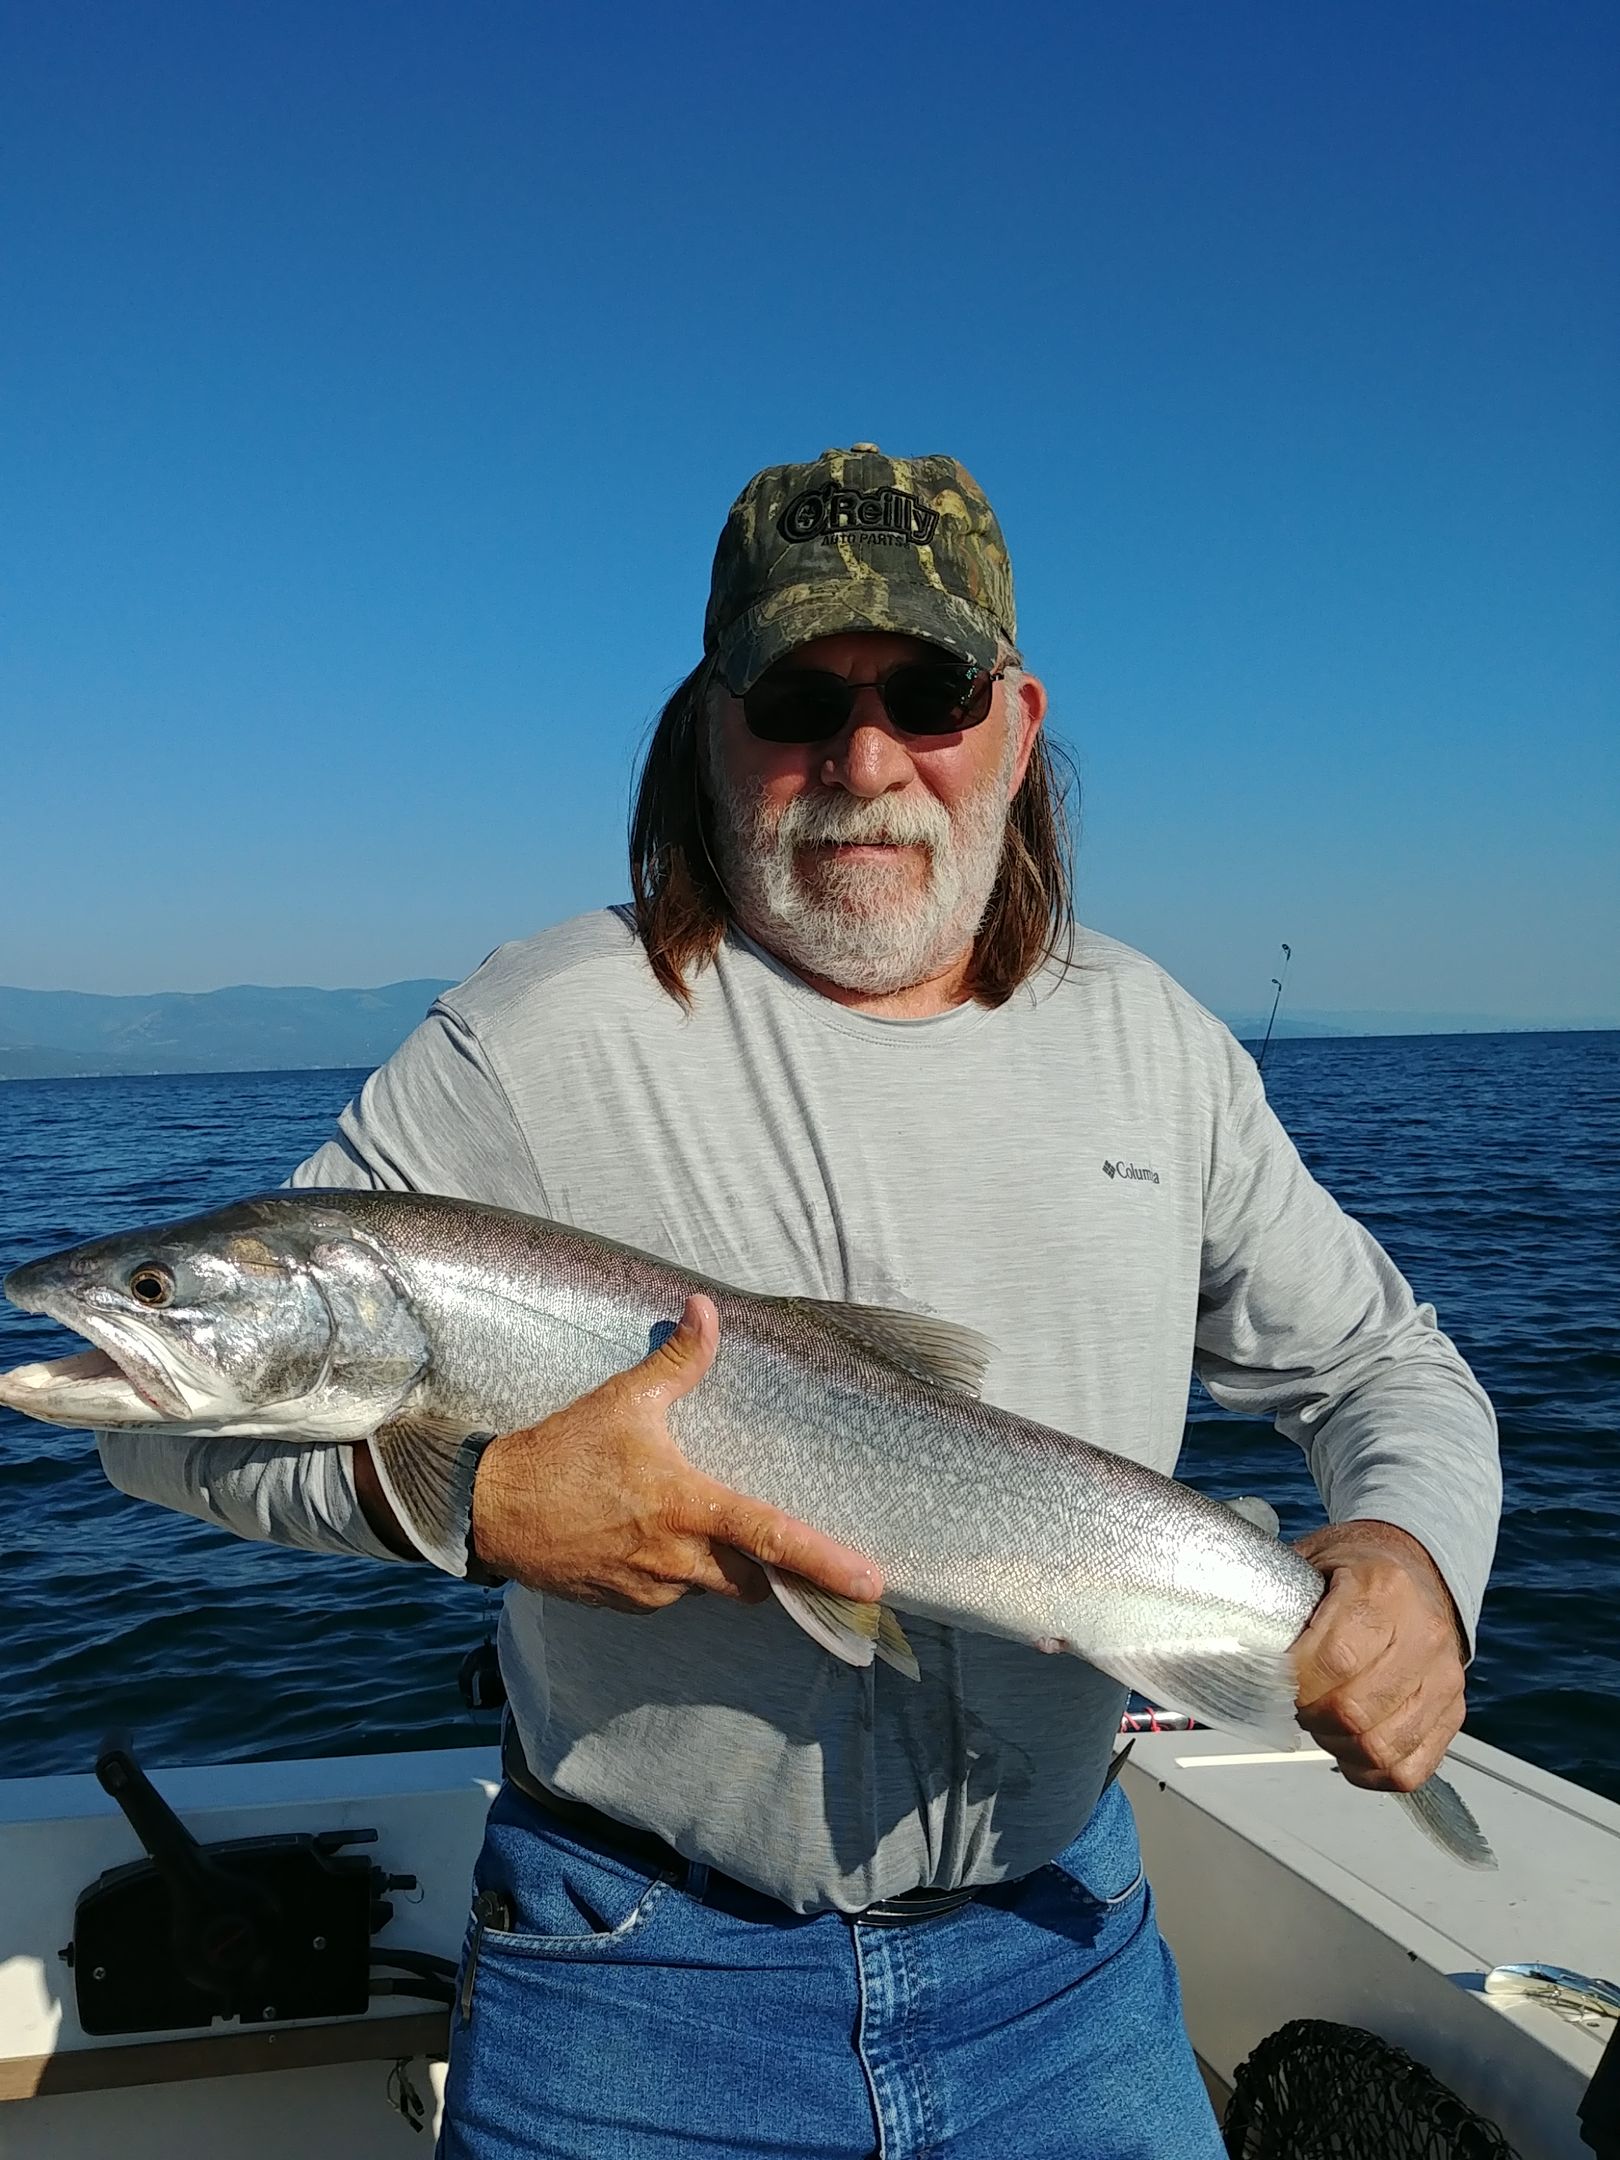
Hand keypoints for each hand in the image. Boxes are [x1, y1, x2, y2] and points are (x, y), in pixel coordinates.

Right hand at [468, 1294, 881, 1613]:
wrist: (491, 1511)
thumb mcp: (622, 1400)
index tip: (870, 1583)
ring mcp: (650, 1591)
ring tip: (692, 1524)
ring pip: (712, 1589)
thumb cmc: (560, 1453)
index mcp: (686, 1507)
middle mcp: (676, 1560)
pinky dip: (676, 1572)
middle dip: (772, 1569)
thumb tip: (706, 1308)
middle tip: (780, 1547)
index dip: (826, 1563)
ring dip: (718, 1565)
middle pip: (754, 1581)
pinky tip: (649, 1538)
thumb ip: (677, 1361)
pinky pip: (671, 1595)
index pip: (772, 1539)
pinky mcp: (625, 1606)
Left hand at [1290, 1520, 1467, 1791]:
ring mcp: (1444, 1676)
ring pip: (1382, 1746)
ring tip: (1321, 1723)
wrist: (1416, 1565)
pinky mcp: (1453, 1710)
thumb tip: (1231, 1649)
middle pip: (1355, 1709)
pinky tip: (1350, 1748)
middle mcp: (1423, 1633)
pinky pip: (1411, 1768)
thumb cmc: (1354, 1567)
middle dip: (1310, 1716)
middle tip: (1294, 1703)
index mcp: (1383, 1588)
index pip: (1334, 1657)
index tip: (1273, 1679)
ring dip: (1338, 1747)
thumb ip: (1277, 1601)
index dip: (1294, 1682)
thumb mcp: (1311, 1561)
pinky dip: (1371, 1772)